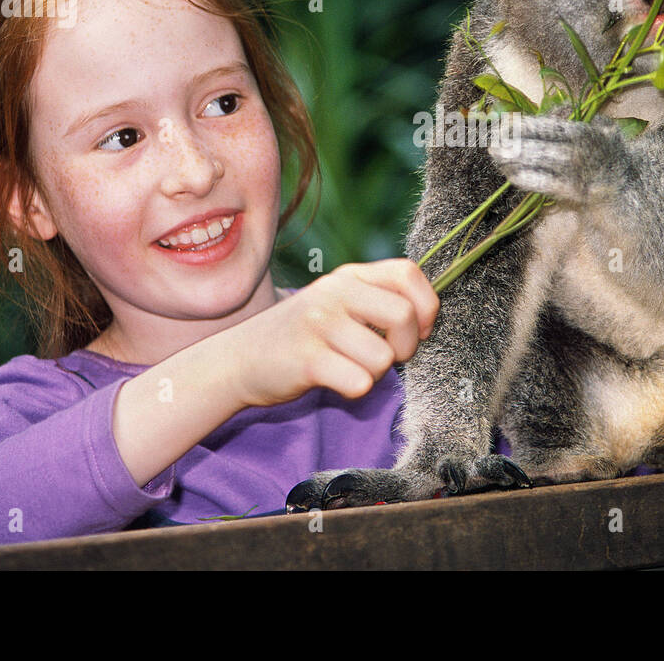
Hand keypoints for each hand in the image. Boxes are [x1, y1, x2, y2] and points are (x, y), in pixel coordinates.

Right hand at [228, 259, 438, 407]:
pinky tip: (335, 382)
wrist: (237, 359)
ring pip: (383, 358)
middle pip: (404, 316)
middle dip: (405, 348)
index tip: (417, 330)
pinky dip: (355, 390)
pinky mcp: (308, 359)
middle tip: (385, 358)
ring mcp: (319, 323)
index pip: (408, 272)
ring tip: (350, 368)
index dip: (426, 305)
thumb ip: (375, 299)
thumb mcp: (335, 302)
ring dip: (375, 374)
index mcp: (349, 276)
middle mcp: (335, 292)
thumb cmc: (301, 336)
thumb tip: (427, 317)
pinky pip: (360, 382)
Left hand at [487, 114, 628, 205]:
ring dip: (518, 161)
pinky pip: (549, 185)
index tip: (506, 122)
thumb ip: (573, 119)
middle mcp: (584, 153)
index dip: (528, 125)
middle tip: (493, 140)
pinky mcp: (577, 193)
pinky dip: (530, 180)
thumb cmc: (606, 152)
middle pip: (546, 146)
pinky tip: (512, 175)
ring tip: (496, 155)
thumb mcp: (599, 127)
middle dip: (518, 143)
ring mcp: (580, 174)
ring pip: (544, 166)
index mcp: (587, 133)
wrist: (630, 186)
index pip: (553, 127)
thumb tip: (553, 111)